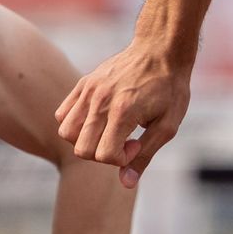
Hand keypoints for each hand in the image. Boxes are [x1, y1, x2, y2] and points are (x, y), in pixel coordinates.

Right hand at [54, 40, 190, 187]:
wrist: (161, 49)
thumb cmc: (170, 88)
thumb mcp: (168, 125)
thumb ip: (145, 154)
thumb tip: (126, 183)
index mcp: (123, 112)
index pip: (104, 155)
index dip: (121, 159)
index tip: (137, 143)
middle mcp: (101, 101)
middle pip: (82, 149)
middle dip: (103, 154)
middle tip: (125, 138)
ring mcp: (89, 90)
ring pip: (66, 132)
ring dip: (86, 140)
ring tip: (109, 130)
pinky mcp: (84, 83)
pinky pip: (62, 113)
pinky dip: (75, 124)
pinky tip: (98, 119)